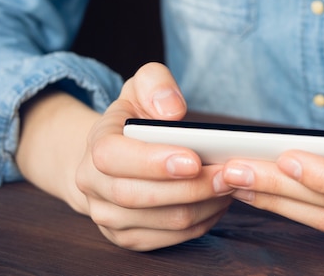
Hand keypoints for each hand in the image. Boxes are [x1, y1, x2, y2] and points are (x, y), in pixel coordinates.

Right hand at [73, 63, 231, 249]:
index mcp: (95, 146)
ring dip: (203, 205)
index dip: (153, 162)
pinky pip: (172, 238)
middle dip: (190, 187)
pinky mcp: (129, 238)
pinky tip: (219, 201)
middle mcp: (93, 187)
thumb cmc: (134, 120)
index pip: (113, 158)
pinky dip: (203, 221)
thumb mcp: (142, 87)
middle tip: (228, 175)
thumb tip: (171, 110)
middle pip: (140, 197)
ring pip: (163, 221)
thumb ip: (155, 84)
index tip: (194, 160)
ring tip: (230, 185)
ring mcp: (108, 218)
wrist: (114, 157)